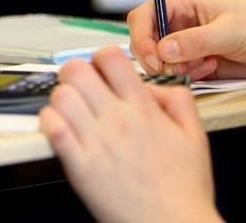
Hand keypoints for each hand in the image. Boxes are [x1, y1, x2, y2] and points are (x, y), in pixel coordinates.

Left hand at [39, 46, 220, 222]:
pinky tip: (61, 129)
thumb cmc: (183, 188)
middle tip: (81, 86)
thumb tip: (153, 84)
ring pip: (60, 96)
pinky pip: (52, 129)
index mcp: (142, 109)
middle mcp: (117, 121)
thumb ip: (177, 99)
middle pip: (76, 70)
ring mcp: (96, 142)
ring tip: (71, 109)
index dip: (102, 58)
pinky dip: (50, 123)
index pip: (110, 57)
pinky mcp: (80, 167)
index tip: (102, 70)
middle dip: (75, 72)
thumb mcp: (195, 135)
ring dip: (61, 97)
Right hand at [128, 0, 245, 79]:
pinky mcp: (199, 64)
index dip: (140, 36)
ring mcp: (189, 45)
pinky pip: (180, 73)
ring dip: (176, 68)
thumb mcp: (228, 32)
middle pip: (147, 41)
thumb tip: (161, 50)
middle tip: (173, 69)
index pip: (145, 16)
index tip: (152, 58)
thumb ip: (193, 42)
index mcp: (183, 5)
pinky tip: (211, 70)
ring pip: (162, 61)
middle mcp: (181, 23)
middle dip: (156, 57)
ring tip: (205, 66)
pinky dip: (189, 76)